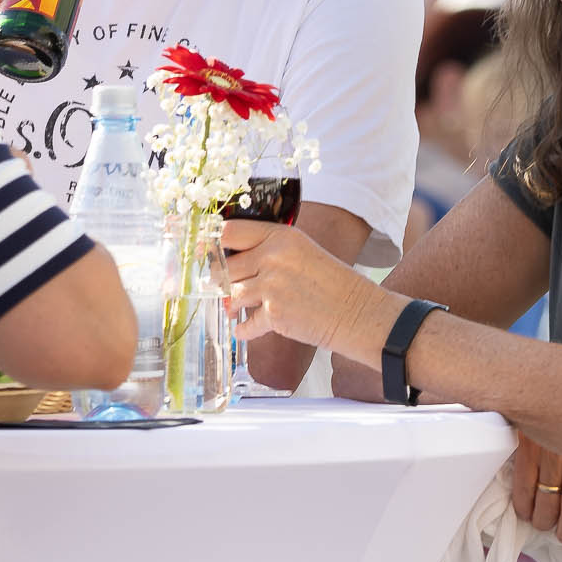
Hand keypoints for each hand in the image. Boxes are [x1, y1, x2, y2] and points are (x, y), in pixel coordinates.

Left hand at [219, 217, 392, 359]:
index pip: (231, 231)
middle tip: (224, 288)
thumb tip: (230, 266)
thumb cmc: (333, 284)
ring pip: (231, 295)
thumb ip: (268, 254)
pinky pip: (244, 325)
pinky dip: (244, 330)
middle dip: (221, 280)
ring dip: (232, 305)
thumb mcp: (302, 253)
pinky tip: (246, 329)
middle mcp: (273, 256)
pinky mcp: (274, 314)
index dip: (212, 241)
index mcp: (281, 236)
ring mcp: (272, 285)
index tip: (202, 250)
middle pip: (225, 266)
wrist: (359, 313)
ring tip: (239, 309)